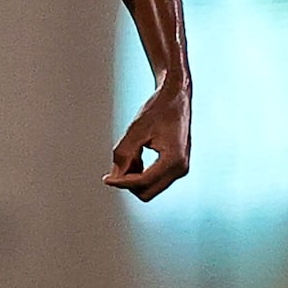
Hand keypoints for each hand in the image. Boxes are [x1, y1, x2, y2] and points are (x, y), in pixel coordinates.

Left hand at [104, 79, 189, 201]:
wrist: (176, 96)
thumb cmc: (158, 109)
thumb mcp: (136, 130)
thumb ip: (123, 154)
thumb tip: (114, 177)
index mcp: (173, 159)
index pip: (142, 181)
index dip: (122, 182)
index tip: (106, 179)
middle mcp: (180, 168)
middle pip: (147, 191)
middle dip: (129, 182)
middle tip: (117, 164)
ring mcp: (181, 168)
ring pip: (150, 188)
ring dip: (134, 177)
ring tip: (129, 153)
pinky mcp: (177, 166)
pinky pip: (155, 180)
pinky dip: (141, 173)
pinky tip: (136, 155)